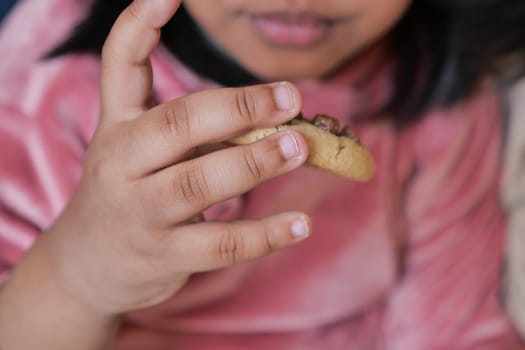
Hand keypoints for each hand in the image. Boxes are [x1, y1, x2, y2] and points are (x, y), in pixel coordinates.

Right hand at [44, 0, 310, 316]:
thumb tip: (276, 118)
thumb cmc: (129, 195)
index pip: (119, 64)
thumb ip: (197, 131)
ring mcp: (140, 212)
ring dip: (256, 162)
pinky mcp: (163, 256)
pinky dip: (266, 235)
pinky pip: (220, 244)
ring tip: (300, 146)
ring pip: (199, 182)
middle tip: (290, 98)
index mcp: (118, 127)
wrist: (87, 265)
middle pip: (177, 123)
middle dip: (238, 107)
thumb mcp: (144, 153)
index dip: (140, 24)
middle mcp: (121, 163)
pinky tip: (301, 224)